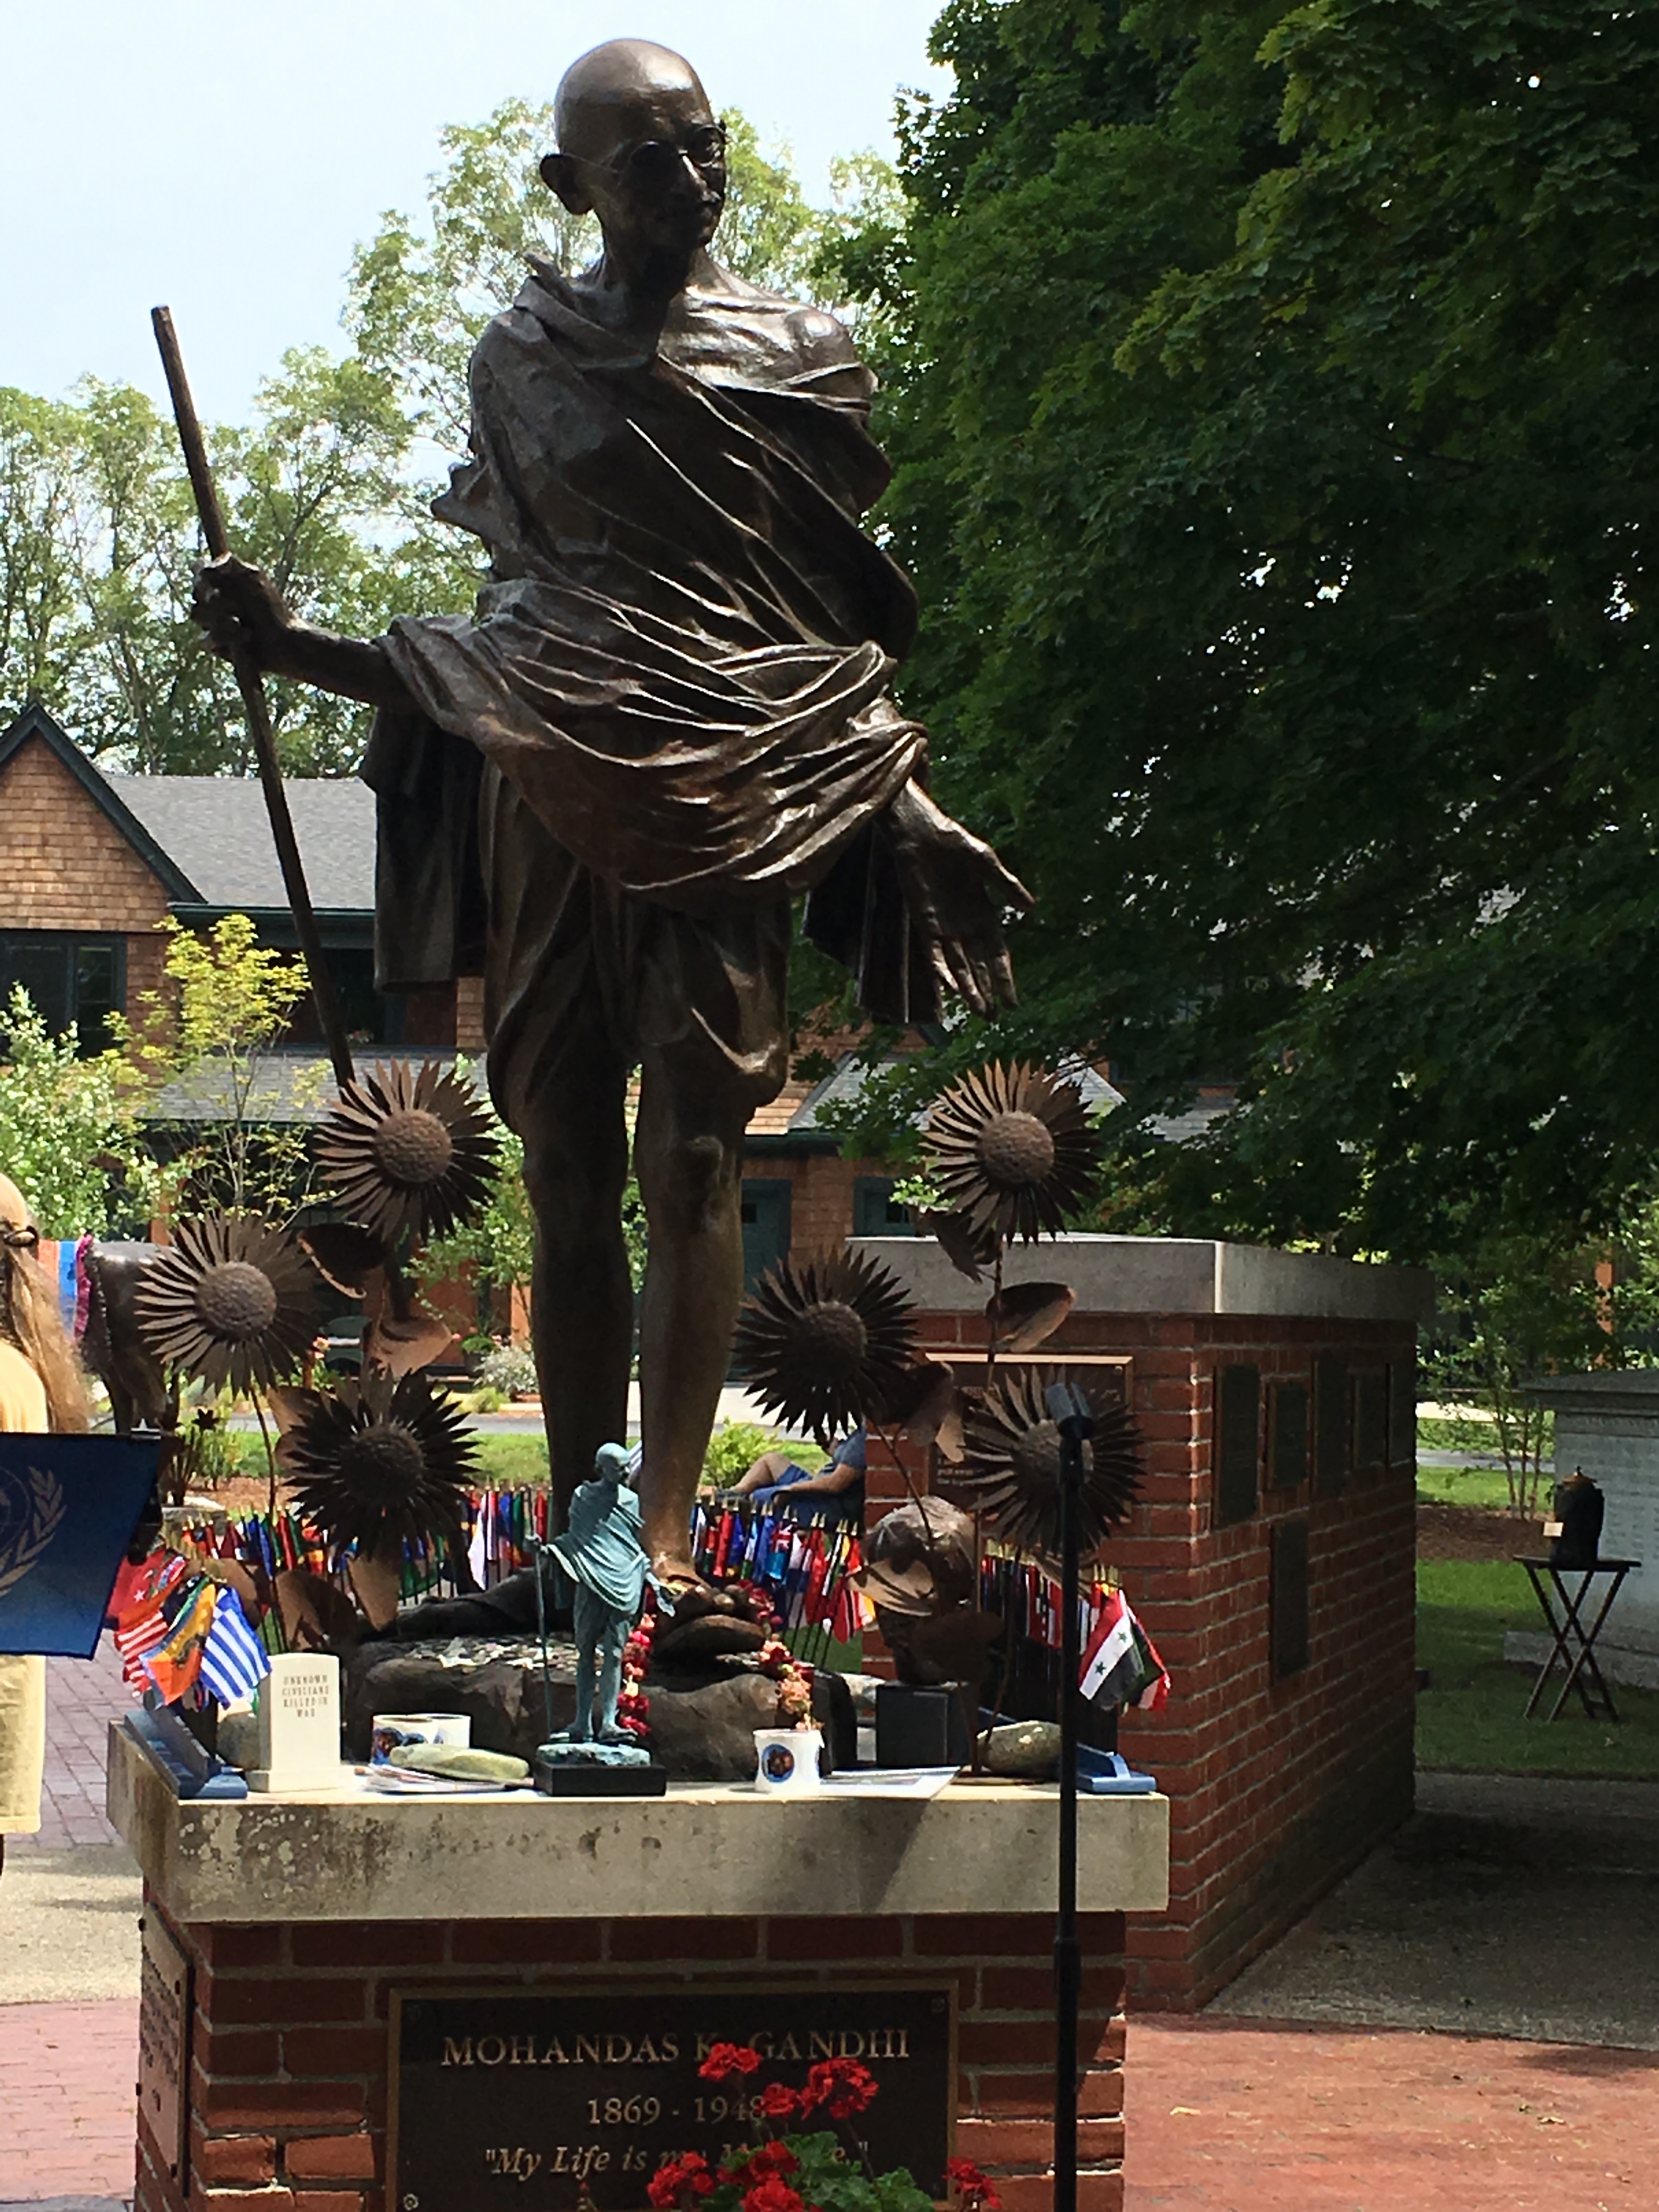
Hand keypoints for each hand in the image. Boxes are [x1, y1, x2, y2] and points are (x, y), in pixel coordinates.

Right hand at [191, 553, 293, 674]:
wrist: (283, 641)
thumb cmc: (271, 609)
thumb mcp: (254, 580)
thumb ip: (232, 566)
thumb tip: (210, 559)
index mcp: (223, 581)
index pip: (199, 570)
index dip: (202, 574)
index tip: (212, 580)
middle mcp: (214, 600)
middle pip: (195, 592)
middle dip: (215, 599)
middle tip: (236, 607)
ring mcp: (212, 621)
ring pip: (197, 614)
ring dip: (220, 619)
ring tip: (241, 624)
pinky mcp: (215, 643)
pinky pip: (205, 638)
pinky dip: (225, 637)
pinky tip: (244, 637)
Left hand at [888, 780, 1031, 1015]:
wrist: (921, 834)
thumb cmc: (955, 843)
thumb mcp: (986, 862)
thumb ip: (1006, 884)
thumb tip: (1029, 907)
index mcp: (984, 912)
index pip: (998, 953)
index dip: (1005, 977)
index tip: (1013, 1001)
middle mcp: (965, 925)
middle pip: (979, 967)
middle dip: (987, 992)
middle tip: (994, 1018)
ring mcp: (944, 926)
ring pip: (958, 966)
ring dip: (967, 989)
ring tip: (978, 1012)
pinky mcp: (924, 922)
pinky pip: (933, 952)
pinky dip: (942, 969)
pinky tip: (951, 986)